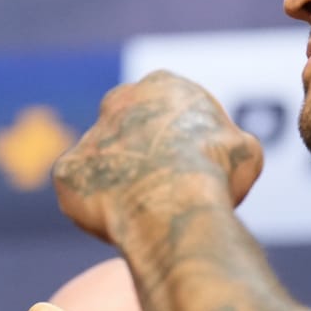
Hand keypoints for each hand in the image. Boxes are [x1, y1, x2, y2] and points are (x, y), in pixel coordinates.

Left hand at [53, 71, 262, 241]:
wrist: (174, 206)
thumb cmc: (216, 175)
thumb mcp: (244, 150)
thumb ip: (226, 142)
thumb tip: (230, 150)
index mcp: (163, 86)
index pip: (165, 104)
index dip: (176, 136)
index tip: (187, 162)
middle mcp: (118, 103)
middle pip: (124, 125)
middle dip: (137, 151)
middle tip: (156, 185)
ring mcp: (89, 138)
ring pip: (101, 162)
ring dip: (116, 183)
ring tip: (143, 213)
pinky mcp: (66, 174)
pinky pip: (80, 193)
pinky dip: (97, 209)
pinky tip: (121, 224)